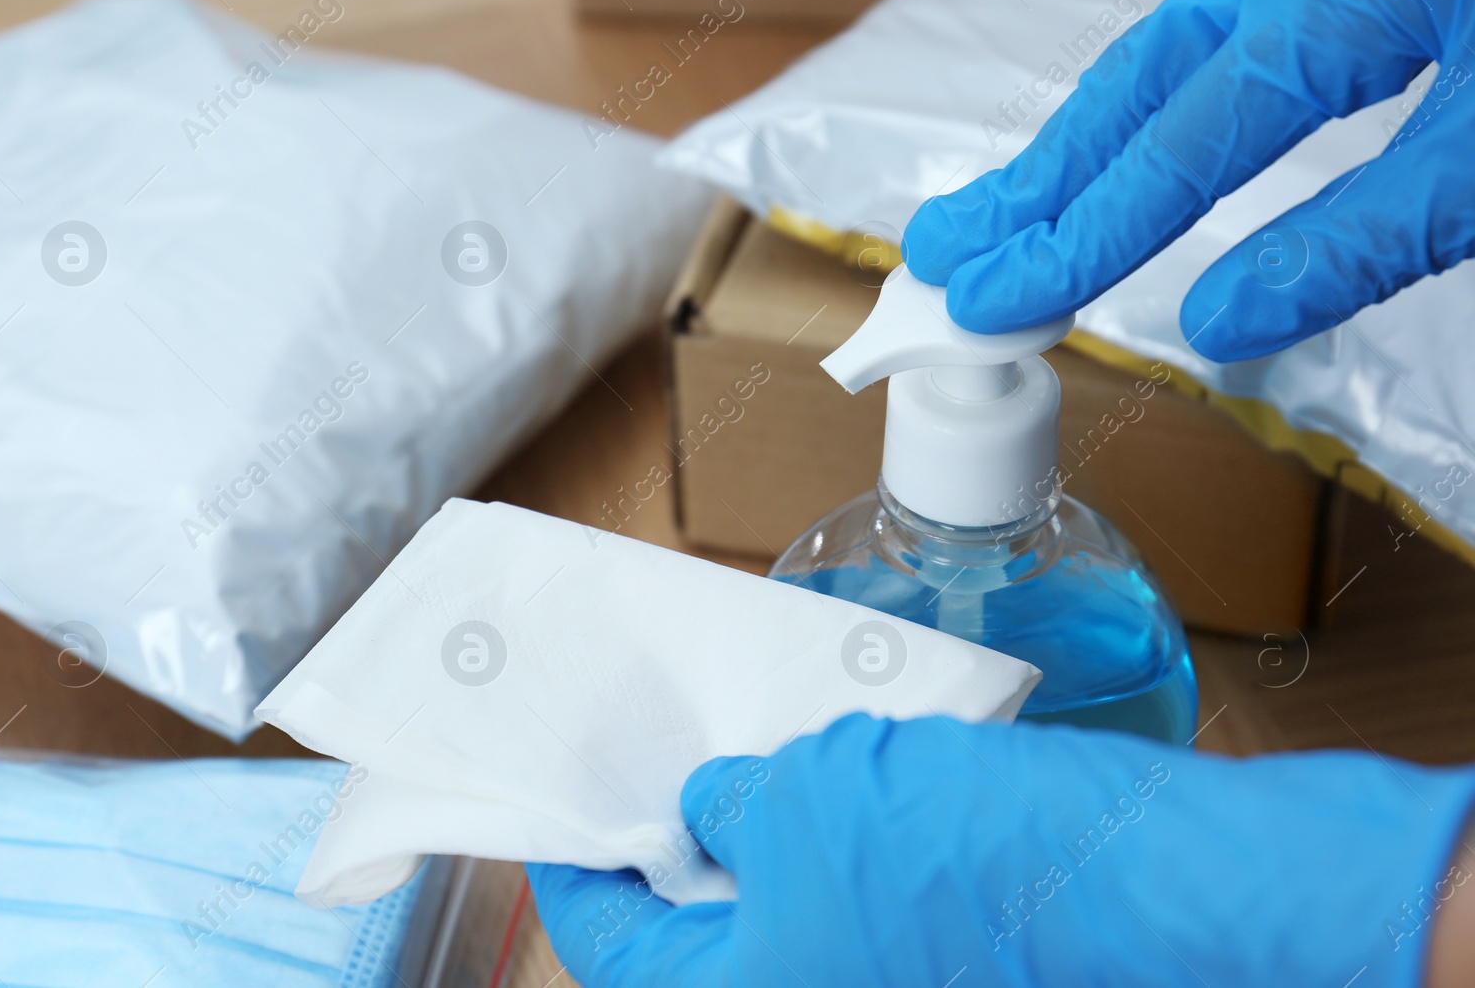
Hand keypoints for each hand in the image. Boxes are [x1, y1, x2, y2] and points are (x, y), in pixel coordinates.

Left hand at [529, 713, 1474, 986]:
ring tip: (747, 750)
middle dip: (676, 853)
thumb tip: (705, 811)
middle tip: (658, 763)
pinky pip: (855, 914)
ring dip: (760, 843)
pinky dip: (831, 849)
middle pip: (703, 944)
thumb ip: (731, 806)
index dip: (578, 871)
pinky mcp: (943, 961)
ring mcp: (882, 985)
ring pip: (785, 924)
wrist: (1157, 897)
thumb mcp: (810, 798)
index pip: (614, 949)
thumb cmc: (965, 858)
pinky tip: (839, 774)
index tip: (556, 811)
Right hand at [902, 0, 1474, 361]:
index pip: (1180, 138)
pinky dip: (1160, 108)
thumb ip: (1365, 234)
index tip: (993, 298)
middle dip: (1039, 177)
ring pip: (1173, 54)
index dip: (1081, 229)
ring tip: (1008, 209)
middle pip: (1140, 80)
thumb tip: (1220, 321)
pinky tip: (1140, 146)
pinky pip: (1228, 44)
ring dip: (1083, 140)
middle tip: (943, 253)